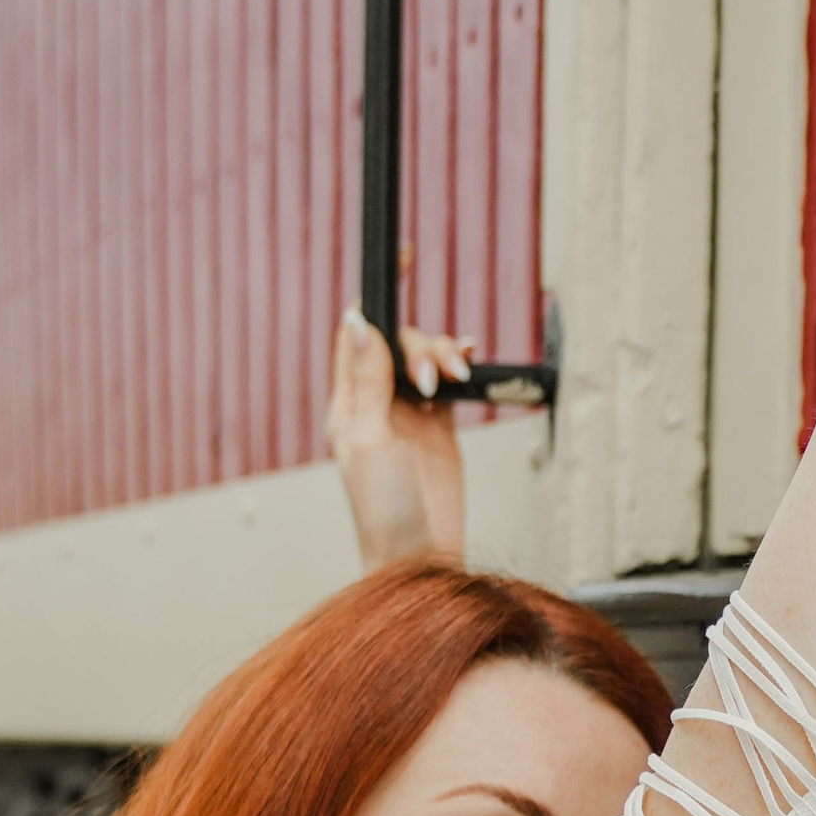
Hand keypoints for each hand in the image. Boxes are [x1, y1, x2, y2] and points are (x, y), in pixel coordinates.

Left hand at [327, 307, 471, 564]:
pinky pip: (446, 384)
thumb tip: (358, 320)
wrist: (420, 557)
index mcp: (348, 404)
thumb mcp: (372, 437)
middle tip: (433, 376)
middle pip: (397, 345)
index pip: (355, 335)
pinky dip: (458, 368)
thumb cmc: (385, 508)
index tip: (399, 258)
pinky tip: (468, 364)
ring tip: (456, 375)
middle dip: (421, 346)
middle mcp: (375, 405)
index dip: (373, 299)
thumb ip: (370, 378)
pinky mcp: (437, 430)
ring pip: (423, 361)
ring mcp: (408, 417)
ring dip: (442, 357)